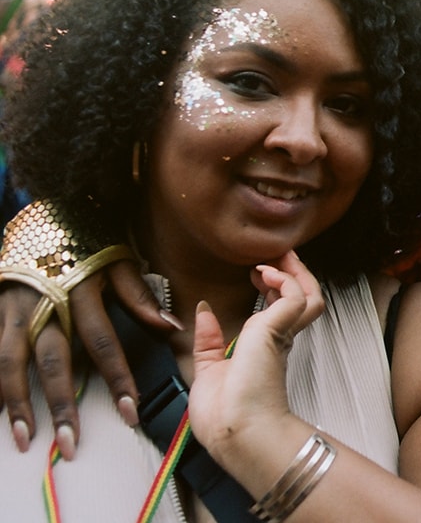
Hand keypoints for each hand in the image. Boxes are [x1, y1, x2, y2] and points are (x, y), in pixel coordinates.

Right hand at [0, 258, 175, 457]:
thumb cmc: (90, 238)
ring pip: (12, 363)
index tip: (130, 411)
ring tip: (26, 438)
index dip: (117, 378)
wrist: (47, 209)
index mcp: (81, 291)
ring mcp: (14, 307)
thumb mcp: (119, 260)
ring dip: (17, 403)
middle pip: (53, 361)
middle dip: (62, 404)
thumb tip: (172, 328)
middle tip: (72, 443)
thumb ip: (140, 297)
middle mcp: (45, 302)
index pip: (102, 342)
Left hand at [189, 251, 323, 457]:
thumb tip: (203, 310)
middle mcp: (278, 340)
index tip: (258, 275)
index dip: (274, 288)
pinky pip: (294, 295)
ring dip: (295, 271)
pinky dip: (283, 279)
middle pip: (302, 298)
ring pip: (309, 294)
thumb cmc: (224, 414)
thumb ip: (208, 340)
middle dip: (292, 273)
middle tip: (278, 256)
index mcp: (265, 351)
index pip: (281, 311)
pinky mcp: (278, 330)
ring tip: (278, 258)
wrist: (236, 430)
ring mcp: (281, 334)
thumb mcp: (208, 369)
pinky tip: (266, 274)